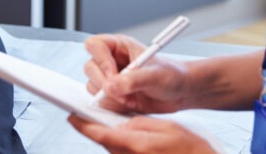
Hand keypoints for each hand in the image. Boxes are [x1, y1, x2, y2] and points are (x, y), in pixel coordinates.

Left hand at [68, 114, 217, 153]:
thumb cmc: (192, 150)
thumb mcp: (168, 127)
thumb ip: (142, 123)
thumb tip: (124, 124)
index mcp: (138, 145)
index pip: (102, 135)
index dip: (84, 126)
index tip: (72, 117)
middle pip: (105, 144)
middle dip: (95, 130)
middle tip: (87, 116)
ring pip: (113, 150)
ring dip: (109, 138)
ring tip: (110, 124)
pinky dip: (120, 145)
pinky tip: (128, 137)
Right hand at [83, 34, 189, 113]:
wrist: (180, 92)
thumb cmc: (172, 75)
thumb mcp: (155, 75)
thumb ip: (133, 80)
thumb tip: (111, 86)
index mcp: (120, 46)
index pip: (95, 45)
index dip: (101, 60)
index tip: (113, 75)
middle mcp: (112, 60)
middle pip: (90, 68)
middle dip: (104, 84)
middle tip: (122, 93)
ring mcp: (111, 78)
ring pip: (93, 87)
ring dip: (110, 97)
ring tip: (132, 99)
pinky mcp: (113, 95)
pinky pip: (101, 102)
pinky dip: (114, 106)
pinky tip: (131, 104)